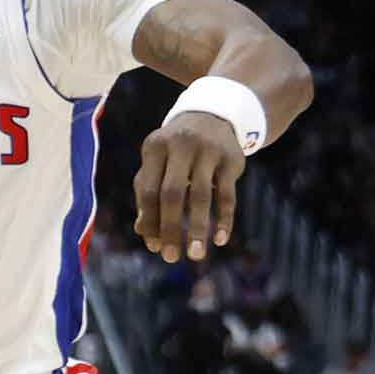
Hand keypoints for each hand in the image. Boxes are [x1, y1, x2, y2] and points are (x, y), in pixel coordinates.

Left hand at [133, 111, 245, 262]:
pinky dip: (224, 218)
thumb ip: (147, 194)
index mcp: (154, 147)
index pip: (148, 190)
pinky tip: (220, 239)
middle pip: (172, 193)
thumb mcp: (157, 163)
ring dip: (197, 228)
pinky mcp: (231, 159)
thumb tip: (143, 233)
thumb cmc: (175, 151)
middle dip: (170, 228)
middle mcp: (180, 146)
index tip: (153, 247)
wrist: (213, 116)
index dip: (149, 220)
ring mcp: (208, 151)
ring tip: (196, 255)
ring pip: (201, 195)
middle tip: (170, 257)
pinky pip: (228, 194)